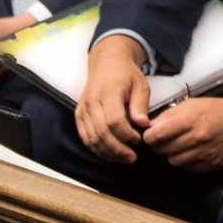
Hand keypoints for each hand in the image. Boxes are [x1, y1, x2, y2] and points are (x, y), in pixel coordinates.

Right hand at [75, 34, 151, 163]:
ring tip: (123, 158)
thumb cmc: (125, 74)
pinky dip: (96, 148)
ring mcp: (83, 109)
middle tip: (132, 157)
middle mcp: (92, 101)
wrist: (106, 63)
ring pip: (91, 138)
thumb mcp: (140, 84)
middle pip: (101, 133)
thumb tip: (144, 124)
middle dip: (117, 149)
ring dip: (107, 153)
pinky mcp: (79, 115)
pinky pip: (85, 137)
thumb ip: (140, 105)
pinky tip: (109, 153)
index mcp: (108, 92)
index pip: (114, 120)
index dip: (126, 134)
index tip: (138, 139)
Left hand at [142, 82, 222, 171]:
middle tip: (164, 139)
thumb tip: (150, 126)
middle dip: (159, 145)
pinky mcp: (209, 165)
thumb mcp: (192, 104)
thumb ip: (169, 115)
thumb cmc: (219, 110)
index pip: (156, 135)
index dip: (149, 136)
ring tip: (180, 144)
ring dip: (172, 154)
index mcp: (190, 120)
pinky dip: (185, 161)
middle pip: (162, 150)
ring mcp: (203, 153)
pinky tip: (192, 151)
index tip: (150, 134)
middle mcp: (196, 138)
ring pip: (172, 160)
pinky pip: (186, 167)